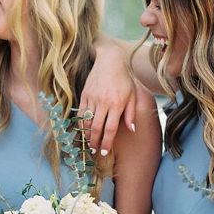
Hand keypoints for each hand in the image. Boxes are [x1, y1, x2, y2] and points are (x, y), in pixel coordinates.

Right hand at [80, 38, 137, 155]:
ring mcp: (93, 97)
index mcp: (117, 104)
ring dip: (87, 134)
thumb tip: (131, 130)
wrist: (110, 60)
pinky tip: (84, 128)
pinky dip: (81, 122)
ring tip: (89, 141)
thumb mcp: (132, 95)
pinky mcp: (85, 93)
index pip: (110, 129)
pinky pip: (81, 111)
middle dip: (95, 142)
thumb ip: (130, 114)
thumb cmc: (124, 79)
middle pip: (96, 128)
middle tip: (94, 150)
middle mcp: (104, 102)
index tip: (104, 152)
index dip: (107, 143)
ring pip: (86, 121)